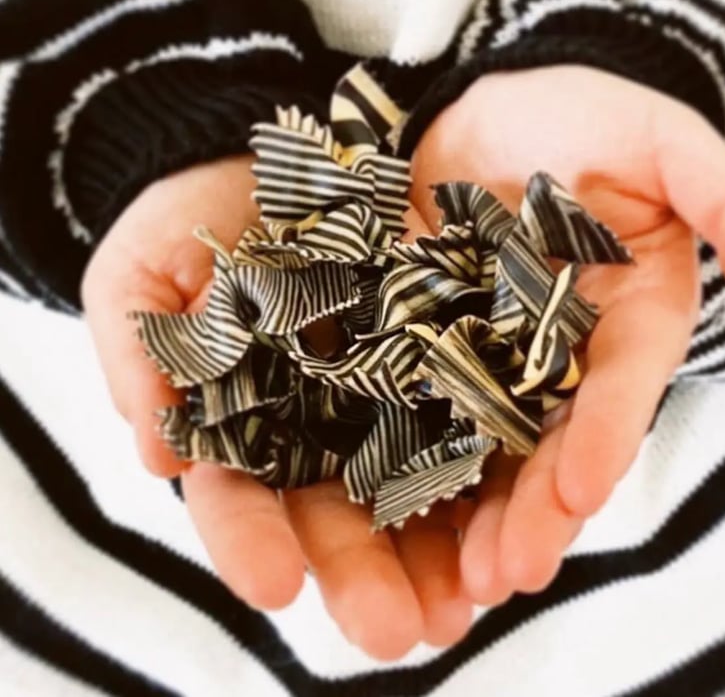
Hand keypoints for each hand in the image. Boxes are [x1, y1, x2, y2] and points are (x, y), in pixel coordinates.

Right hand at [81, 155, 473, 658]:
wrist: (263, 162)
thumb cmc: (188, 219)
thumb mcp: (139, 275)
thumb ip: (139, 357)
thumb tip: (153, 452)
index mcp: (237, 417)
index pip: (238, 494)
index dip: (251, 541)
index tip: (273, 586)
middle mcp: (313, 420)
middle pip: (335, 511)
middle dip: (362, 573)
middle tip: (396, 631)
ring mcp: (378, 388)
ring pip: (408, 482)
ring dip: (438, 550)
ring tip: (465, 604)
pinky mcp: (435, 347)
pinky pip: (465, 407)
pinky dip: (488, 464)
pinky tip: (514, 512)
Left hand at [409, 65, 724, 604]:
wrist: (492, 106)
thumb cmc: (588, 115)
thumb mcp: (667, 146)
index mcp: (630, 315)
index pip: (622, 387)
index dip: (605, 438)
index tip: (581, 493)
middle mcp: (567, 348)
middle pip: (555, 436)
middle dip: (536, 506)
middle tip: (506, 574)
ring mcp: (496, 347)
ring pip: (490, 438)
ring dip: (478, 506)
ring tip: (460, 577)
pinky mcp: (434, 335)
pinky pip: (423, 396)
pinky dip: (414, 447)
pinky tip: (394, 501)